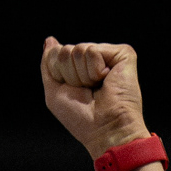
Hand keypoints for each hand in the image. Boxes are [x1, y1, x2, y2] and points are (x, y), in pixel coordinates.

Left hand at [41, 40, 147, 163]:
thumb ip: (48, 65)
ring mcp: (108, 55)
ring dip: (83, 76)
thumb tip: (49, 40)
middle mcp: (94, 59)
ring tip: (97, 88)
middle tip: (87, 92)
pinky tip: (106, 81)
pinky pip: (93, 51)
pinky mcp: (122, 54)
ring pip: (78, 50)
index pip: (56, 54)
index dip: (58, 74)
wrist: (104, 130)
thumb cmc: (81, 119)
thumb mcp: (54, 93)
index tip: (73, 92)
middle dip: (70, 75)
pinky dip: (94, 70)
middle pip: (65, 51)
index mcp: (79, 68)